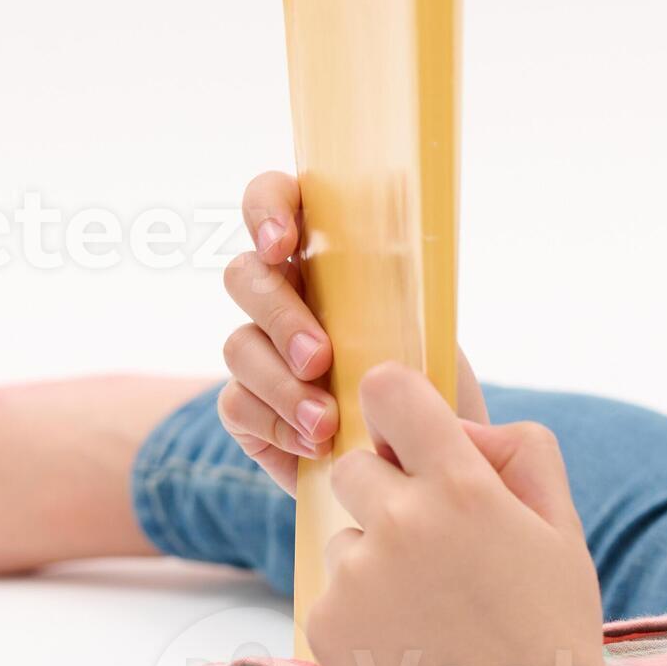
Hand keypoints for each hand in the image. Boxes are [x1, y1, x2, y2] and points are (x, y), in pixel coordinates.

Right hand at [220, 170, 488, 491]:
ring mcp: (258, 353)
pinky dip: (278, 425)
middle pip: (243, 276)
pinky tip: (317, 445)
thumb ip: (401, 291)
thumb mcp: (430, 331)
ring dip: (282, 385)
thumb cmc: (430, 386)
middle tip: (321, 359)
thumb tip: (391, 255)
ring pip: (238, 346)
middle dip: (280, 316)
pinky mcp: (247, 408)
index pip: (274, 201)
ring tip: (327, 422)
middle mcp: (282, 298)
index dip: (266, 209)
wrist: (428, 464)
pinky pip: (236, 405)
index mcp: (323, 258)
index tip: (283, 244)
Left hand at [307, 363, 615, 665]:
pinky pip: (334, 589)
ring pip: (347, 533)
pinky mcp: (326, 625)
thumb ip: (520, 449)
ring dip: (377, 556)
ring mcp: (356, 576)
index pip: (389, 389)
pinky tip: (411, 643)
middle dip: (387, 489)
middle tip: (435, 545)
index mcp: (461, 487)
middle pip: (356, 464)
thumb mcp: (564, 527)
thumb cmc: (551, 628)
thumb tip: (457, 429)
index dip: (396, 405)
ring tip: (433, 610)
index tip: (407, 431)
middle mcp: (399, 522)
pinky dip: (364, 609)